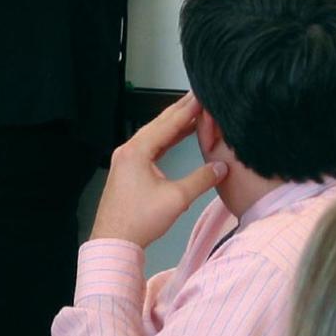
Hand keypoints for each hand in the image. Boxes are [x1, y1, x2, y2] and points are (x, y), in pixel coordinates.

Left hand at [89, 93, 227, 247]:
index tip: (203, 94)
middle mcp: (128, 150)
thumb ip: (202, 179)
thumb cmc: (139, 221)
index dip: (189, 108)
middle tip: (199, 95)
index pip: (168, 123)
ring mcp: (125, 159)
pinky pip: (149, 147)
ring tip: (194, 112)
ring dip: (174, 125)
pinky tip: (178, 136)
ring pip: (154, 135)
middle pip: (159, 124)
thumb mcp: (177, 198)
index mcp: (137, 151)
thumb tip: (221, 167)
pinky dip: (165, 140)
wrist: (113, 241)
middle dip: (181, 110)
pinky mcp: (127, 170)